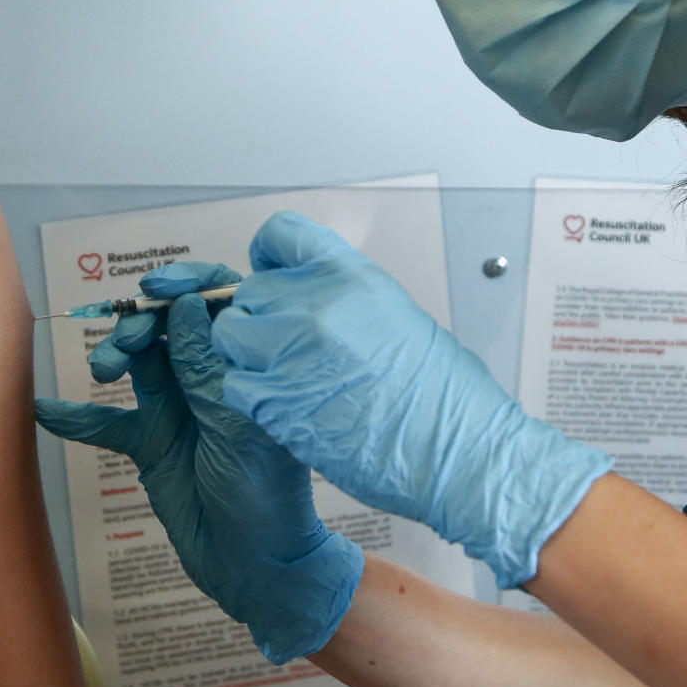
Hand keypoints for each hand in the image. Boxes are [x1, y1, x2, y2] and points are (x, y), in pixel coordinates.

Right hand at [36, 287, 362, 663]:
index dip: (188, 285)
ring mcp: (179, 409)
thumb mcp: (234, 426)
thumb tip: (188, 304)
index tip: (155, 289)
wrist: (251, 567)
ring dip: (114, 357)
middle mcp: (210, 379)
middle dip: (140, 324)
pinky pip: (108, 422)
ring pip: (138, 363)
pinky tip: (46, 411)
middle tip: (126, 347)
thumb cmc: (264, 495)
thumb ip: (205, 369)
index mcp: (245, 366)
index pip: (220, 303)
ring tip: (101, 372)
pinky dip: (77, 417)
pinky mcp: (151, 444)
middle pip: (168, 326)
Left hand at [211, 212, 612, 587]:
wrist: (456, 453)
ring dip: (248, 355)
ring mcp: (289, 350)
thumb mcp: (397, 316)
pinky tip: (284, 407)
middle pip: (250, 292)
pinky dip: (251, 396)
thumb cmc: (444, 395)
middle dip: (262, 317)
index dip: (270, 257)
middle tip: (288, 346)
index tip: (273, 275)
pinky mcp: (273, 400)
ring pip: (230, 335)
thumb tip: (307, 301)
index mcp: (350, 275)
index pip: (281, 233)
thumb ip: (343, 301)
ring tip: (282, 377)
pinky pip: (234, 383)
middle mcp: (314, 303)